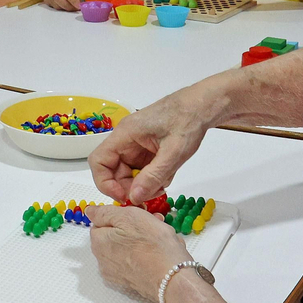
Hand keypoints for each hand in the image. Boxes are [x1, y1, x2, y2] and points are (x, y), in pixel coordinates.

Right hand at [40, 0, 84, 10]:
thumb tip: (77, 0)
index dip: (73, 0)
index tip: (78, 6)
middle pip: (60, 0)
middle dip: (70, 6)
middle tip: (77, 8)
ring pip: (57, 5)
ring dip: (66, 7)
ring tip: (71, 4)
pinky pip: (53, 6)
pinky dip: (60, 7)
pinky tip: (64, 3)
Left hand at [87, 203, 190, 302]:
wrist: (172, 280)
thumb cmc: (153, 246)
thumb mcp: (128, 217)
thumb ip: (105, 212)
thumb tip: (90, 211)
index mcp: (98, 242)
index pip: (102, 221)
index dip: (121, 215)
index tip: (138, 214)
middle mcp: (102, 260)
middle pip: (114, 235)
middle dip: (133, 227)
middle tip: (153, 223)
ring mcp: (115, 274)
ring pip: (125, 248)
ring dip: (140, 240)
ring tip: (160, 237)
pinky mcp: (129, 282)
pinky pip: (133, 261)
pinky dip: (143, 255)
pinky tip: (158, 253)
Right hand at [89, 92, 216, 203]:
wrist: (203, 105)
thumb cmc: (188, 119)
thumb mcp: (173, 152)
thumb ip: (153, 176)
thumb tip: (134, 197)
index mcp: (125, 134)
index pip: (98, 160)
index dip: (105, 182)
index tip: (123, 196)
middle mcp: (126, 139)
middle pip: (113, 171)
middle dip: (129, 187)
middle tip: (149, 194)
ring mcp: (137, 145)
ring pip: (129, 173)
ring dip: (143, 184)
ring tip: (163, 183)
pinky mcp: (147, 150)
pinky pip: (142, 170)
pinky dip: (153, 178)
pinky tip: (168, 174)